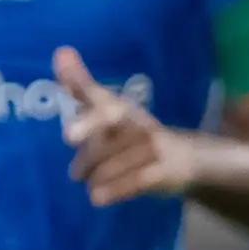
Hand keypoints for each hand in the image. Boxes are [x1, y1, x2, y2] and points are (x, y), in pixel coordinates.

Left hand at [57, 48, 195, 207]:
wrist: (188, 158)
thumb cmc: (134, 135)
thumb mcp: (109, 110)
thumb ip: (81, 87)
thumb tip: (60, 51)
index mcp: (121, 109)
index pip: (101, 96)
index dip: (82, 87)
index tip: (64, 93)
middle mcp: (138, 123)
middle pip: (111, 122)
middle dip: (89, 128)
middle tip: (68, 136)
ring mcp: (154, 147)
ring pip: (116, 160)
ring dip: (95, 173)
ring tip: (87, 181)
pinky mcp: (166, 171)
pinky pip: (136, 181)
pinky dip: (114, 190)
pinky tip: (97, 198)